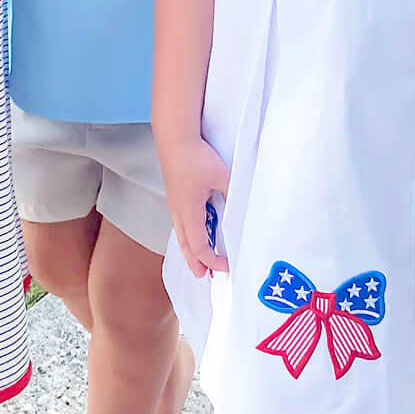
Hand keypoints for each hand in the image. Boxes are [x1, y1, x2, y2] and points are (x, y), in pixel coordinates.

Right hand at [159, 135, 229, 277]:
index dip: (213, 261)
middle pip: (186, 245)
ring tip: (195, 258)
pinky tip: (192, 227)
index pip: (200, 247)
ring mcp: (173, 201)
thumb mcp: (222, 176)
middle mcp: (178, 211)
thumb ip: (232, 194)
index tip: (227, 267)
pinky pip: (179, 221)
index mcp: (190, 212)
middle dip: (195, 262)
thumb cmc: (197, 157)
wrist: (174, 136)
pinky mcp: (173, 191)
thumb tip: (241, 208)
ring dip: (189, 248)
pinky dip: (186, 233)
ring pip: (180, 233)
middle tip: (203, 276)